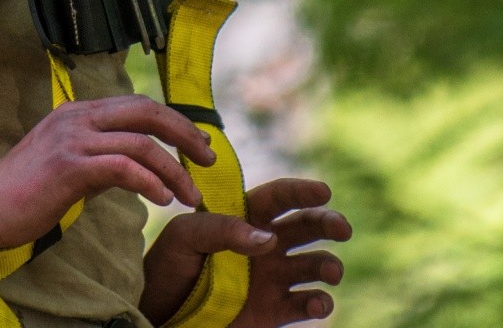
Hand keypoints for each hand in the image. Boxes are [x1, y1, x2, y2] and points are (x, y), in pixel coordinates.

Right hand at [0, 95, 217, 248]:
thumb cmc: (26, 189)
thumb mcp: (69, 161)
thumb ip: (101, 154)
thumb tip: (139, 166)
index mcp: (78, 112)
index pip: (138, 105)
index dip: (175, 122)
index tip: (198, 145)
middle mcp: (77, 117)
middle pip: (147, 111)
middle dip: (186, 134)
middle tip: (209, 159)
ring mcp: (73, 139)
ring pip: (141, 143)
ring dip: (175, 171)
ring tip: (190, 195)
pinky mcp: (69, 166)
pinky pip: (123, 167)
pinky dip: (150, 181)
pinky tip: (163, 199)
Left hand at [139, 177, 351, 326]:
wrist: (161, 311)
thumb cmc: (168, 265)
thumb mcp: (184, 236)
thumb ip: (221, 229)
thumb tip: (269, 239)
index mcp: (245, 217)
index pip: (279, 197)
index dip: (302, 191)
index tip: (323, 191)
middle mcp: (267, 244)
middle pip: (308, 226)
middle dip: (329, 222)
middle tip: (341, 228)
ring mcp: (274, 277)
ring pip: (316, 265)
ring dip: (329, 265)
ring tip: (329, 271)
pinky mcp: (276, 310)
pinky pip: (309, 304)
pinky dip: (320, 303)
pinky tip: (316, 303)